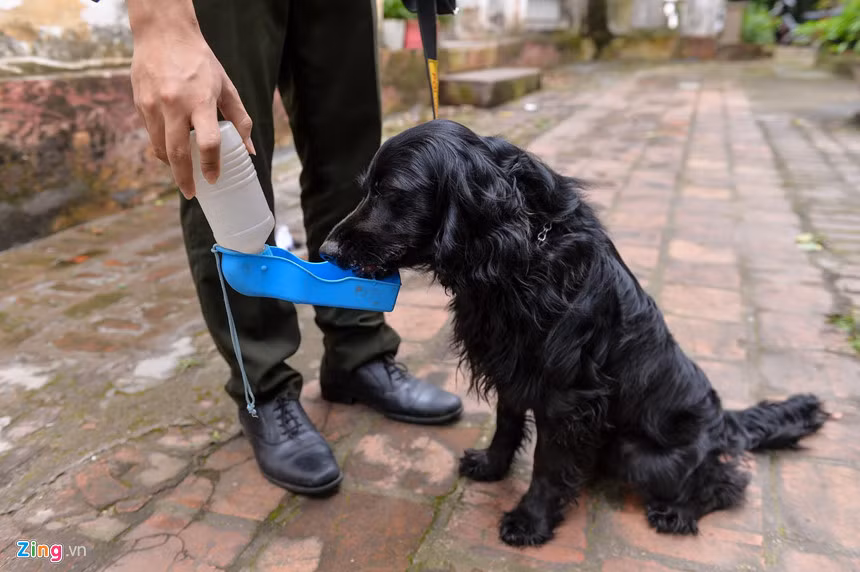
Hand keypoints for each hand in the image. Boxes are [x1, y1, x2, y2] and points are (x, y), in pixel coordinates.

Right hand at [129, 25, 254, 198]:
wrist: (163, 34)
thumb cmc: (200, 61)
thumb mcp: (226, 87)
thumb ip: (240, 120)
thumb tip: (248, 151)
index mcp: (200, 100)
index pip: (207, 141)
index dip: (211, 164)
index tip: (214, 178)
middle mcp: (174, 104)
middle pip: (177, 152)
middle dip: (184, 178)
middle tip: (192, 193)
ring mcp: (153, 105)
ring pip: (159, 147)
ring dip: (171, 166)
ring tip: (183, 175)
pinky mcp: (140, 104)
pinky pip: (151, 135)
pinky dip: (161, 148)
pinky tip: (171, 152)